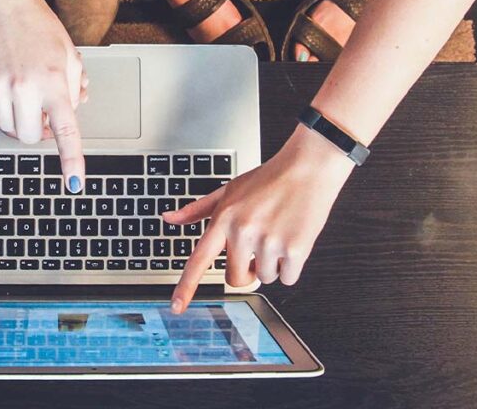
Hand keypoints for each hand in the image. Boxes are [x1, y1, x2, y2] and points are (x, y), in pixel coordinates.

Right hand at [0, 0, 87, 191]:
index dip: (71, 160)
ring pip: (7, 126)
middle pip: (28, 136)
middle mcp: (25, 87)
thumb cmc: (40, 28)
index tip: (74, 182)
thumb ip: (73, 89)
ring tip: (22, 89)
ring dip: (17, 116)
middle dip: (35, 130)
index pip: (66, 131)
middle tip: (40, 110)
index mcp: (54, 82)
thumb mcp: (68, 56)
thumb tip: (71, 114)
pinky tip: (4, 79)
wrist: (4, 5)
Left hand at [163, 125, 355, 312]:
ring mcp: (269, 242)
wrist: (307, 168)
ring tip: (277, 234)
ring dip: (272, 264)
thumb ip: (197, 209)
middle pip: (235, 278)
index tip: (177, 307)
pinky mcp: (295, 249)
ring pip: (264, 278)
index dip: (186, 286)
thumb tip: (169, 218)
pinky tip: (292, 239)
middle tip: (257, 248)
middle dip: (246, 271)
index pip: (199, 259)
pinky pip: (287, 278)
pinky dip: (291, 266)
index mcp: (224, 218)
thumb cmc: (268, 179)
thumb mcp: (228, 190)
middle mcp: (243, 232)